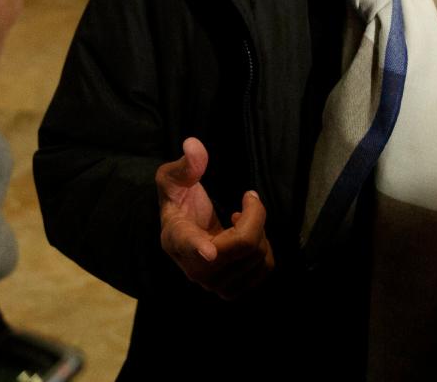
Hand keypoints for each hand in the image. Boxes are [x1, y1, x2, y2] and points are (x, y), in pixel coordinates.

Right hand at [155, 137, 274, 299]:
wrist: (183, 230)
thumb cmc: (177, 201)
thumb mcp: (172, 178)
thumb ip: (184, 165)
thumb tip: (194, 146)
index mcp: (175, 237)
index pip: (187, 243)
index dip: (198, 247)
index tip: (209, 251)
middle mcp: (193, 267)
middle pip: (243, 244)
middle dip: (256, 215)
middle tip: (248, 199)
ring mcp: (213, 283)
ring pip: (257, 257)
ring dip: (259, 232)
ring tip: (242, 220)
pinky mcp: (231, 290)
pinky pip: (264, 270)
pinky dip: (263, 250)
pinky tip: (247, 238)